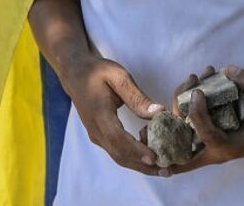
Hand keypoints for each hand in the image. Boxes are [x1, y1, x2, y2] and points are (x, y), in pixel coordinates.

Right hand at [61, 54, 163, 175]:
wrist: (76, 74)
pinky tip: (149, 156)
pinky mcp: (99, 136)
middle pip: (119, 154)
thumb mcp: (119, 77)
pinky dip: (133, 158)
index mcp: (99, 114)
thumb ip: (137, 97)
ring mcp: (96, 135)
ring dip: (140, 165)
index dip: (136, 150)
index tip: (155, 158)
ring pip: (118, 156)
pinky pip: (116, 151)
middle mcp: (96, 130)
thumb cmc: (98, 72)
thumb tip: (159, 112)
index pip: (118, 138)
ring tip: (162, 169)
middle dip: (143, 165)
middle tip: (167, 171)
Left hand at [166, 65, 243, 175]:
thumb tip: (227, 69)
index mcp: (229, 147)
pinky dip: (188, 102)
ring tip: (195, 77)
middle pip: (182, 139)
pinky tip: (198, 81)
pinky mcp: (206, 134)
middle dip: (178, 111)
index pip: (206, 135)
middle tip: (191, 84)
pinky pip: (188, 121)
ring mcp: (207, 143)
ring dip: (182, 102)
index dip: (198, 114)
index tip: (199, 91)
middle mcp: (213, 149)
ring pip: (181, 129)